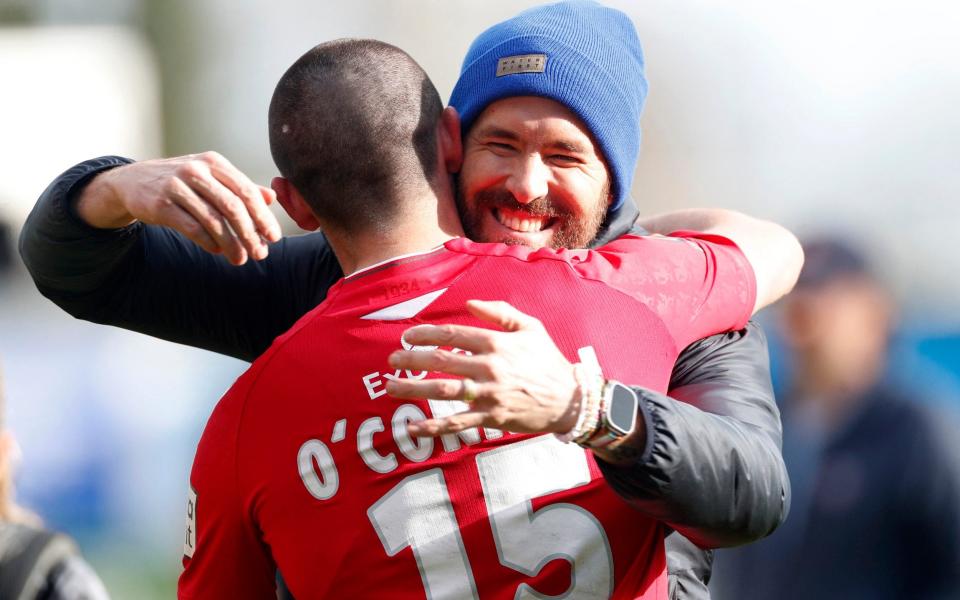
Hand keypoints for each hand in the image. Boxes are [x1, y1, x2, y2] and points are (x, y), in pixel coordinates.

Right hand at [77, 152, 281, 264]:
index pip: (246, 191)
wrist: (132, 181)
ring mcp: (177, 186)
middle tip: (260, 254)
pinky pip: (192, 228)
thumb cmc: (181, 181)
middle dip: (250, 233)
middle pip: (233, 206)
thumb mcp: (210, 177)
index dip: (263, 216)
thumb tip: (272, 198)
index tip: (274, 237)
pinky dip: (208, 242)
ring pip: (213, 220)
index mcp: (214, 162)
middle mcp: (196, 170)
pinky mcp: (161, 204)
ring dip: (231, 243)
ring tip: (241, 259)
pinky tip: (217, 251)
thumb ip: (240, 187)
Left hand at [385, 300, 579, 436]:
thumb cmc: (547, 360)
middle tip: (391, 360)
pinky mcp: (491, 418)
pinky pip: (457, 423)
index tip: (407, 337)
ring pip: (443, 391)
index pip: (452, 334)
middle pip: (441, 361)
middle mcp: (490, 367)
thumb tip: (470, 304)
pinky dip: (433, 426)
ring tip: (391, 387)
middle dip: (411, 360)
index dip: (425, 335)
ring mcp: (489, 394)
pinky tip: (412, 428)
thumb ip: (500, 312)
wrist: (570, 399)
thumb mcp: (530, 327)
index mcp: (497, 343)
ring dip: (413, 389)